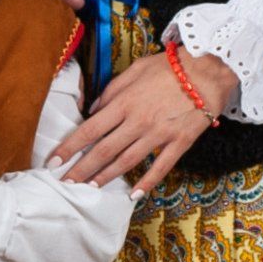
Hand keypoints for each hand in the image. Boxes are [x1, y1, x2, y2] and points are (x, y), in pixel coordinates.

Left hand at [47, 47, 238, 197]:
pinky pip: (160, 167)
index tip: (53, 161)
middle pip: (103, 151)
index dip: (69, 148)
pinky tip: (133, 194)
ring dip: (106, 177)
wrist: (209, 70)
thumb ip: (111, 90)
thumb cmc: (170, 66)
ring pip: (126, 162)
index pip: (89, 130)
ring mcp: (159, 134)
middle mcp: (138, 122)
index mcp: (124, 102)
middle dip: (81, 169)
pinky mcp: (179, 143)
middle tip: (66, 182)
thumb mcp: (135, 69)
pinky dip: (146, 183)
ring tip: (89, 187)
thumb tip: (92, 110)